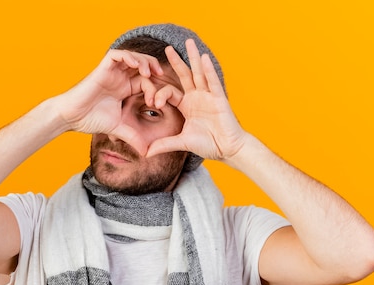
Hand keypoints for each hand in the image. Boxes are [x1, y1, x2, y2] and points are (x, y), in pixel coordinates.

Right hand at [57, 49, 164, 155]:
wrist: (72, 117)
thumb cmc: (91, 120)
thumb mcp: (118, 129)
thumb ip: (133, 137)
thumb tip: (147, 153)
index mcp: (124, 89)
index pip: (145, 82)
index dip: (154, 89)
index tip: (155, 103)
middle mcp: (119, 78)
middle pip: (142, 64)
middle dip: (153, 67)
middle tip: (161, 76)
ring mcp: (111, 72)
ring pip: (132, 57)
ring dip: (143, 61)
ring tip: (148, 71)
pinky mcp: (102, 68)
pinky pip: (117, 55)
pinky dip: (128, 56)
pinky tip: (135, 65)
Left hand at [146, 39, 247, 160]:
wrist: (228, 149)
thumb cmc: (208, 144)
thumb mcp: (182, 143)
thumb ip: (164, 144)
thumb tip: (146, 152)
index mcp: (187, 105)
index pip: (171, 93)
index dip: (161, 95)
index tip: (154, 102)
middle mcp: (197, 97)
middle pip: (185, 75)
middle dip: (177, 61)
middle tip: (167, 47)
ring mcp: (209, 96)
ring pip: (199, 74)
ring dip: (193, 58)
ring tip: (188, 42)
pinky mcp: (219, 99)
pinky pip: (212, 82)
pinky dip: (208, 71)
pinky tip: (203, 58)